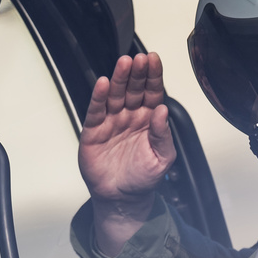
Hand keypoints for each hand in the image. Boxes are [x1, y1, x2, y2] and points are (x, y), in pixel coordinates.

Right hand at [78, 53, 174, 255]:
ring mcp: (111, 122)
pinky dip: (98, 97)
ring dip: (119, 79)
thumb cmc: (143, 177)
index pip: (152, 92)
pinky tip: (103, 84)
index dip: (153, 76)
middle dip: (136, 73)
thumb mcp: (162, 158)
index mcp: (149, 120)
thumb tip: (163, 111)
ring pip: (115, 95)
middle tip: (139, 59)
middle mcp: (130, 116)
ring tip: (124, 64)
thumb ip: (163, 135)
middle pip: (133, 89)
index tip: (154, 60)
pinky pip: (96, 111)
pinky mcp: (94, 131)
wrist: (122, 198)